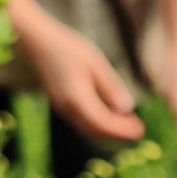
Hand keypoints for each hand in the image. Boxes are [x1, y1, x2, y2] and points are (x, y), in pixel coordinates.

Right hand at [20, 19, 144, 142]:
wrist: (35, 41)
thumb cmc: (67, 47)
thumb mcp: (95, 62)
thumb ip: (111, 86)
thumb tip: (127, 108)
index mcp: (77, 99)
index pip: (104, 124)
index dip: (123, 130)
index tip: (141, 129)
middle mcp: (68, 109)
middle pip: (97, 133)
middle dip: (119, 136)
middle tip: (139, 130)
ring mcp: (62, 109)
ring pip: (89, 131)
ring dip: (109, 133)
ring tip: (129, 125)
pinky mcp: (61, 106)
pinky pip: (82, 124)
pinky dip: (99, 126)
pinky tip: (111, 116)